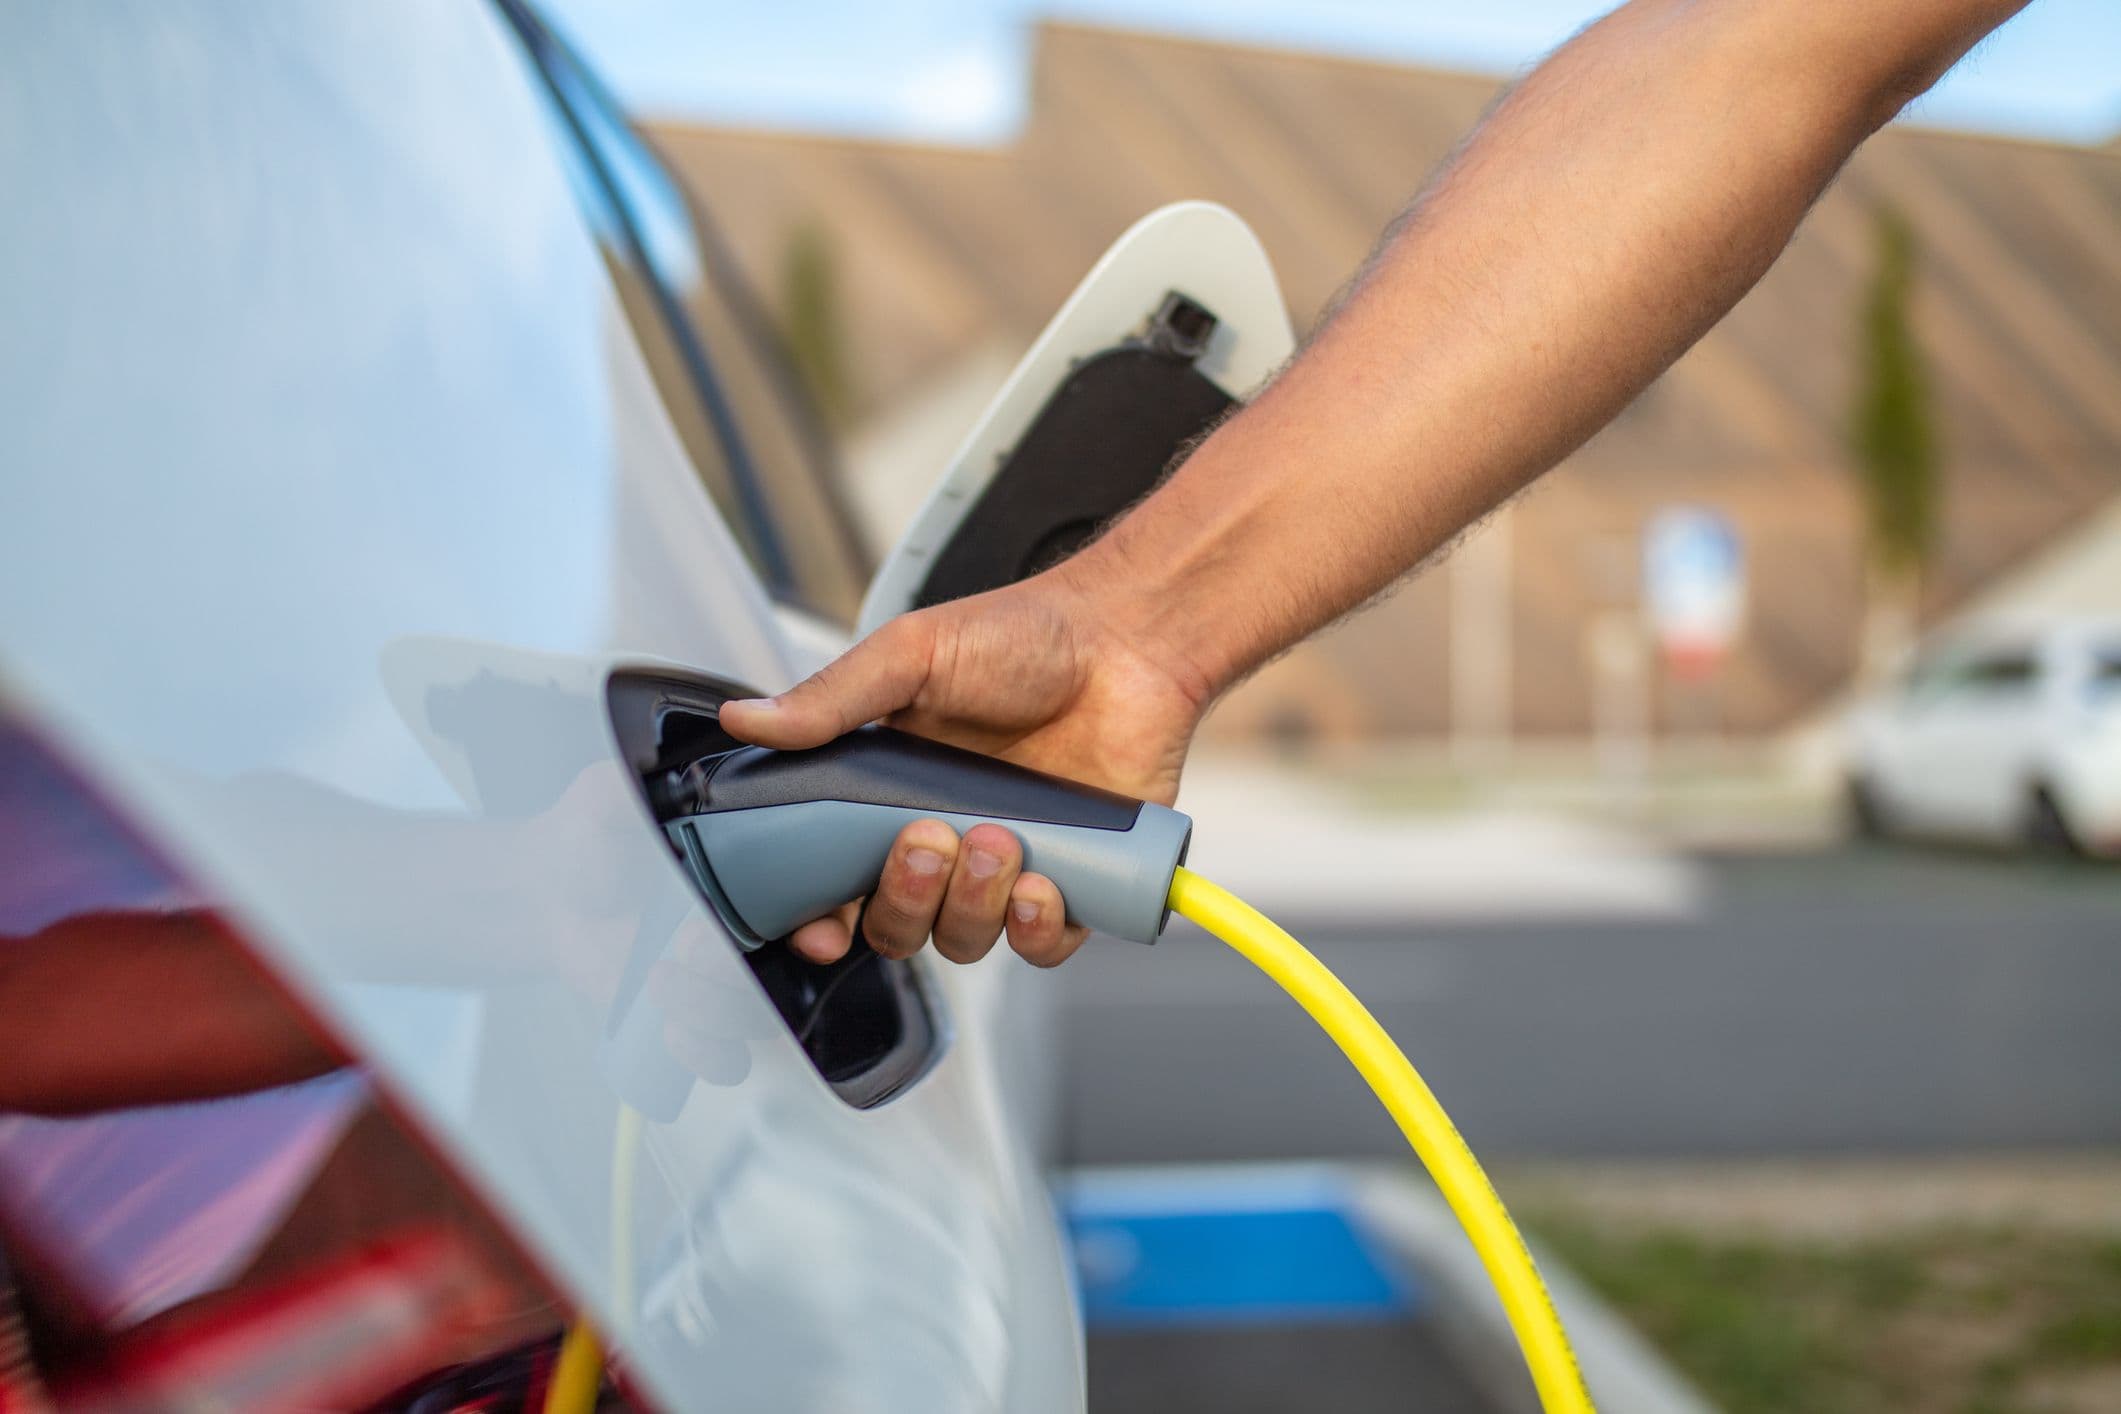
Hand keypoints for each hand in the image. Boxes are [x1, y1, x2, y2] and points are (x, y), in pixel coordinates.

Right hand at [717, 560, 1212, 967]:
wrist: (1128, 637)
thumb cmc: (1022, 637)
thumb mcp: (911, 655)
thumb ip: (831, 699)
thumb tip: (745, 720)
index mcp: (887, 796)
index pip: (836, 883)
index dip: (821, 919)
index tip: (822, 926)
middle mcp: (943, 839)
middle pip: (896, 924)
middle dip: (904, 900)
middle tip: (927, 841)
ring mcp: (1008, 865)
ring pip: (965, 938)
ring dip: (972, 906)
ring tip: (998, 841)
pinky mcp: (1076, 880)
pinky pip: (1043, 945)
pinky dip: (1037, 930)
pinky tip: (1043, 884)